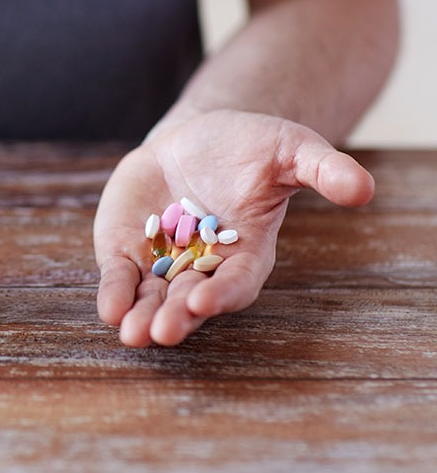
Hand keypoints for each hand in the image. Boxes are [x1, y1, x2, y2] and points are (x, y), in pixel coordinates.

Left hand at [93, 109, 373, 346]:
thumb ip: (322, 169)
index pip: (237, 282)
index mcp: (246, 252)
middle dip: (176, 316)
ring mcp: (163, 262)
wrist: (196, 138)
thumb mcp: (290, 148)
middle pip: (190, 300)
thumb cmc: (251, 146)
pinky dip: (114, 293)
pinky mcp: (129, 249)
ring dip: (141, 317)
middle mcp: (204, 266)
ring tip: (132, 334)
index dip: (222, 293)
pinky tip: (109, 309)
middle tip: (161, 332)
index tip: (204, 301)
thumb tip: (363, 187)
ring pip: (152, 298)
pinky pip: (121, 276)